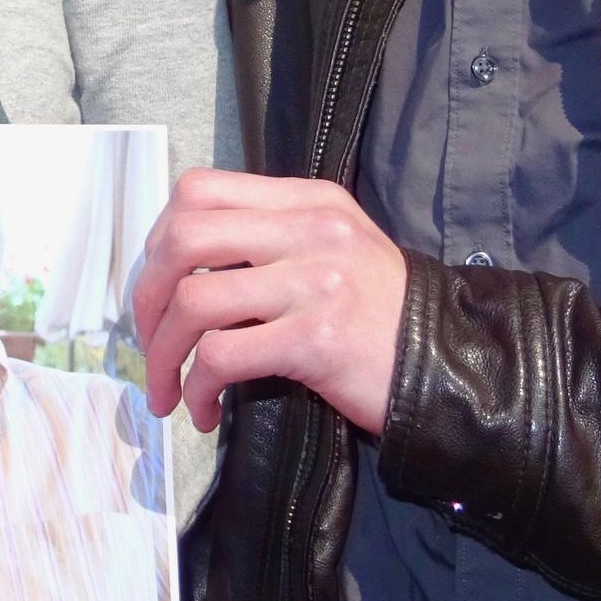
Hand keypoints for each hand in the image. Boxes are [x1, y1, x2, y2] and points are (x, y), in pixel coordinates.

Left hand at [131, 167, 409, 434]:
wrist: (453, 366)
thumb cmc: (382, 316)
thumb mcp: (334, 249)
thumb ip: (270, 238)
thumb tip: (182, 266)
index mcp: (306, 200)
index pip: (200, 190)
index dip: (159, 238)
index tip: (160, 287)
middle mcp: (309, 229)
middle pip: (183, 238)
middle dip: (147, 298)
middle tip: (149, 342)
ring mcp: (315, 281)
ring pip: (194, 303)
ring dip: (163, 356)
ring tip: (168, 391)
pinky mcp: (316, 339)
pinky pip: (223, 356)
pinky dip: (199, 389)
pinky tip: (205, 410)